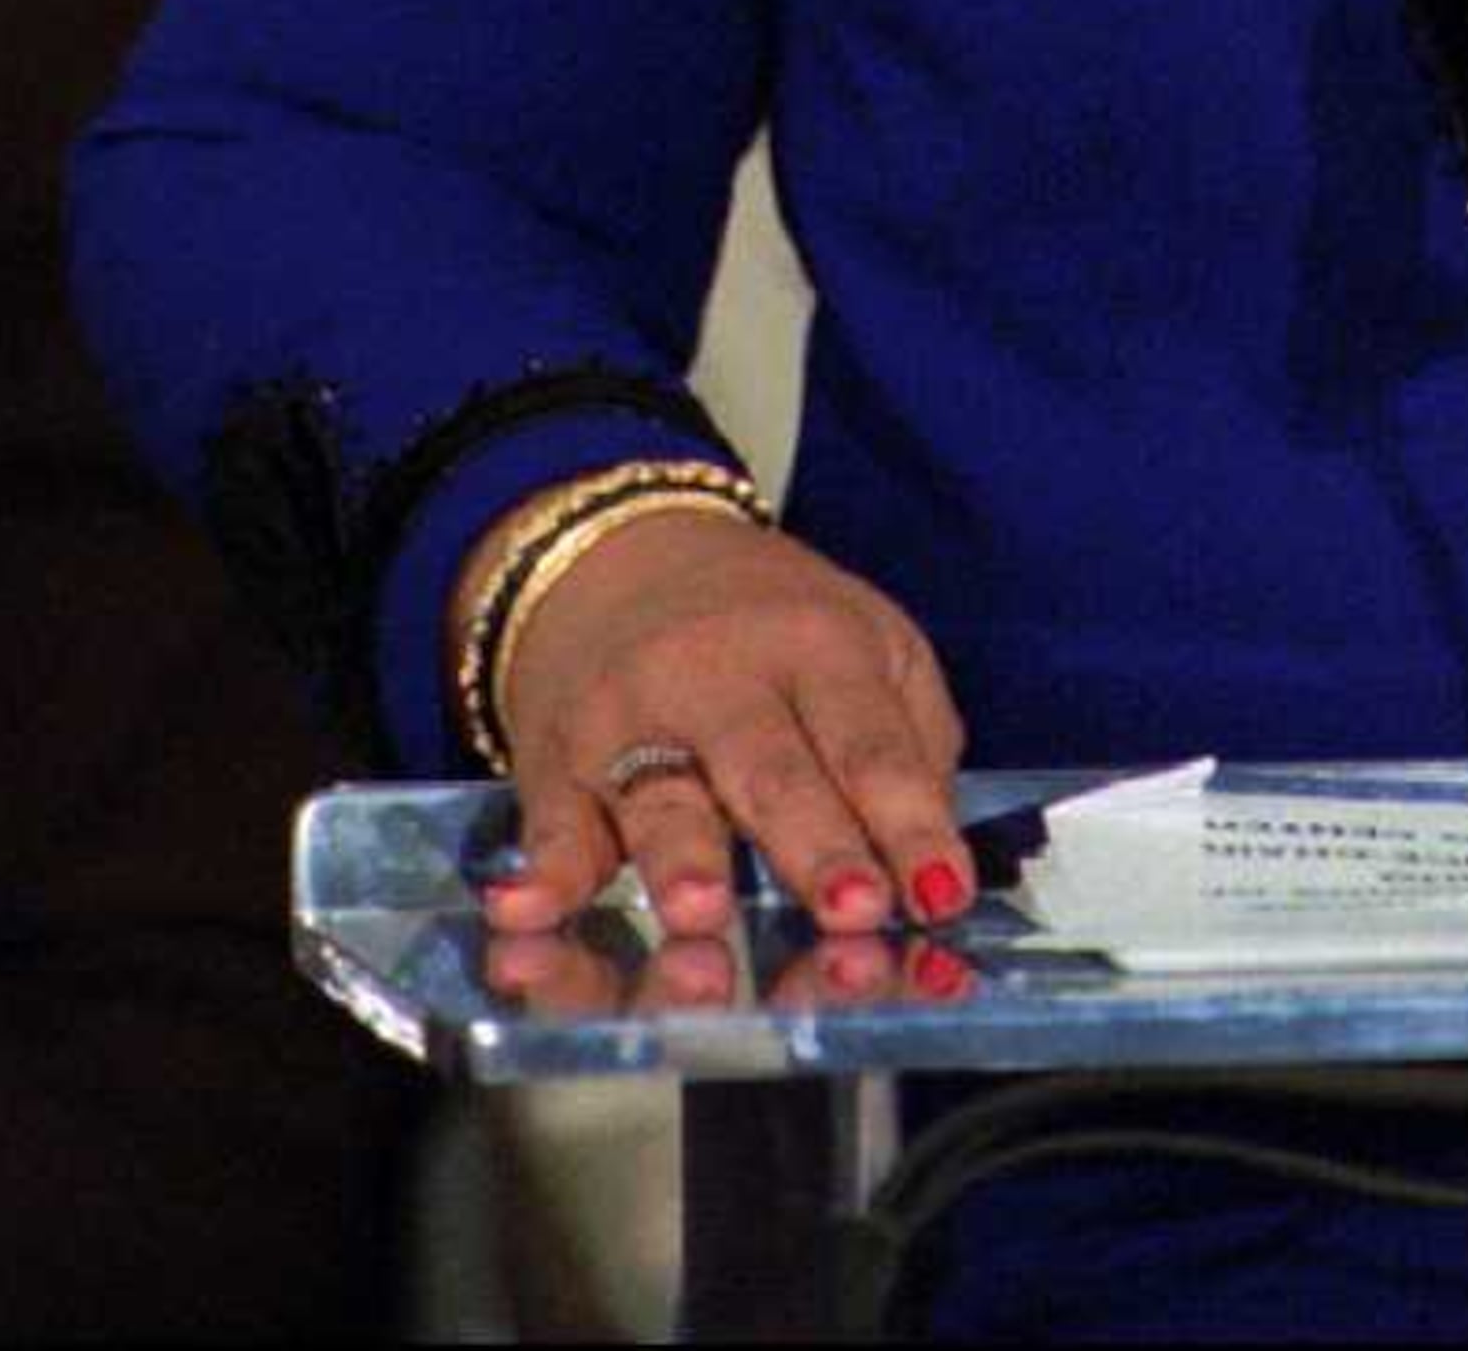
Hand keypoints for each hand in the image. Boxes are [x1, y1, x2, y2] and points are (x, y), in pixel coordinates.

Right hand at [468, 506, 973, 948]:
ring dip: (682, 860)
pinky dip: (541, 871)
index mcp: (820, 645)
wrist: (621, 553)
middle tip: (854, 912)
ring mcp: (632, 719)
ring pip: (663, 798)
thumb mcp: (867, 646)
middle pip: (774, 771)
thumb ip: (913, 742)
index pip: (871, 744)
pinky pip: (551, 823)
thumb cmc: (770, 627)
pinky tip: (528, 908)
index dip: (908, 820)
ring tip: (702, 914)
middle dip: (815, 844)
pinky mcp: (556, 762)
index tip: (940, 892)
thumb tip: (938, 863)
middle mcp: (724, 677)